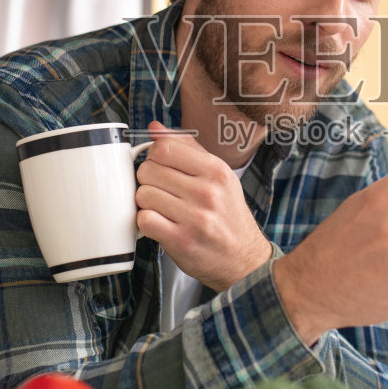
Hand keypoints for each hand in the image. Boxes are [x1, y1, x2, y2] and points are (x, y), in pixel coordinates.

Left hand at [134, 120, 273, 291]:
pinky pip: (145, 220)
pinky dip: (147, 222)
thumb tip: (155, 128)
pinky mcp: (181, 241)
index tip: (161, 167)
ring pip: (143, 195)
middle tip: (162, 191)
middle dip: (149, 181)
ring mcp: (194, 217)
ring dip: (147, 203)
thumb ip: (187, 148)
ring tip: (162, 209)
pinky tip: (160, 224)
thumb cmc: (228, 215)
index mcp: (216, 170)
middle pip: (148, 170)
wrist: (244, 259)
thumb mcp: (217, 176)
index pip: (164, 148)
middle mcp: (207, 192)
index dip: (154, 156)